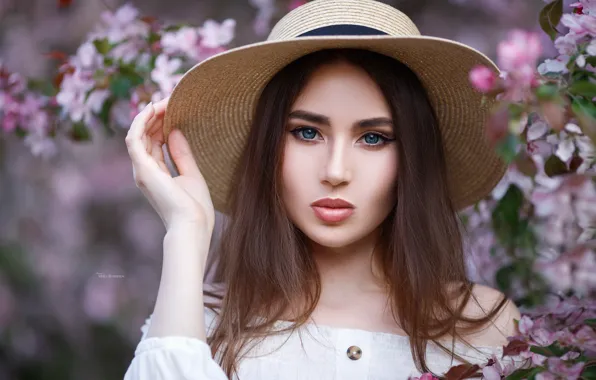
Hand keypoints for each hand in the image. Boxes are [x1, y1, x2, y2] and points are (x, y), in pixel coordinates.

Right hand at [125, 98, 214, 232]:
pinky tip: (152, 108)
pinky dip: (140, 122)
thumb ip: (181, 154)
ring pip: (138, 133)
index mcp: (156, 174)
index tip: (175, 109)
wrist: (193, 225)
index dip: (162, 123)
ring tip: (164, 100)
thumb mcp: (191, 174)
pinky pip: (134, 138)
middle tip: (171, 99)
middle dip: (156, 116)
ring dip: (149, 115)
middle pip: (145, 135)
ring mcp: (142, 170)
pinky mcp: (142, 169)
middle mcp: (145, 171)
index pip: (154, 141)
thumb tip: (175, 131)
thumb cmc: (195, 207)